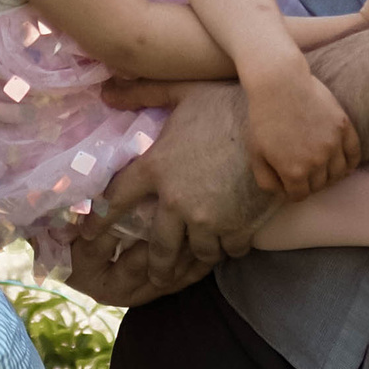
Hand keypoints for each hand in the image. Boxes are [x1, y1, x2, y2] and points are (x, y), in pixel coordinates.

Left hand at [67, 82, 336, 305]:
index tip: (87, 236)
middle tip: (154, 277)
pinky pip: (228, 251)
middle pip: (157, 247)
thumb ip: (143, 93)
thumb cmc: (229, 101)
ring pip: (195, 253)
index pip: (116, 200)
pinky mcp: (238, 229)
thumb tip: (108, 91)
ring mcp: (208, 219)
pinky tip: (229, 245)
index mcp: (157, 168)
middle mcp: (177, 201)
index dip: (98, 221)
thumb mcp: (183, 91)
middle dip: (154, 266)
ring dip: (195, 257)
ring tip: (193, 263)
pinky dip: (227, 250)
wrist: (281, 122)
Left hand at [243, 56, 354, 201]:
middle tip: (304, 173)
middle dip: (310, 183)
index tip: (290, 184)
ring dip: (330, 176)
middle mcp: (317, 162)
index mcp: (294, 171)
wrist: (279, 82)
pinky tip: (343, 164)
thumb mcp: (255, 154)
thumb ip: (266, 180)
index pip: (300, 195)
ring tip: (322, 170)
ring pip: (339, 174)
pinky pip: (354, 154)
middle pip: (320, 185)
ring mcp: (333, 144)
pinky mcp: (344, 127)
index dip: (293, 191)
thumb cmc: (262, 117)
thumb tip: (282, 193)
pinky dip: (350, 163)